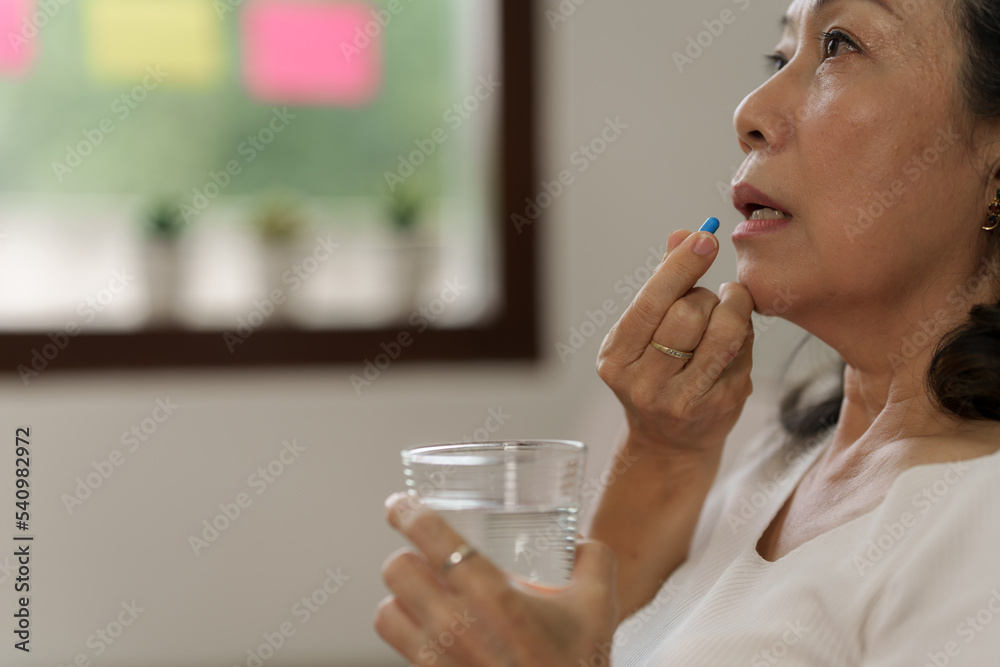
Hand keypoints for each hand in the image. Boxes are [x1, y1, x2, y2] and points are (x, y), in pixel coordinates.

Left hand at [375, 493, 618, 665]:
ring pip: (385, 612)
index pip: (432, 538)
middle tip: (421, 556)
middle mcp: (456, 626)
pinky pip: (400, 651)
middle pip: (396, 570)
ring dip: (401, 599)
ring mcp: (439, 661)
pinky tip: (433, 633)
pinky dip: (408, 635)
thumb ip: (594, 560)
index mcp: (493, 597)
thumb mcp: (599, 607)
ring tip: (423, 596)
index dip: (408, 512)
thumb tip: (580, 545)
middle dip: (406, 556)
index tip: (400, 504)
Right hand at [597, 229, 754, 456]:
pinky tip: (732, 342)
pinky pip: (745, 352)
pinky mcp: (722, 407)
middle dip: (706, 295)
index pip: (650, 303)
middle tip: (709, 298)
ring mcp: (684, 400)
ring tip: (730, 306)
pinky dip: (744, 336)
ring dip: (734, 308)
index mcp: (616, 357)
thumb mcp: (643, 332)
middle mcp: (644, 383)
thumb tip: (682, 234)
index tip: (704, 237)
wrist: (669, 441)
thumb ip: (662, 283)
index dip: (680, 266)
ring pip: (725, 332)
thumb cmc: (654, 370)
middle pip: (690, 313)